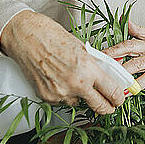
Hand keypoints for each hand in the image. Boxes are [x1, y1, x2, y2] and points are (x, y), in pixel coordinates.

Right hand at [0, 10, 124, 112]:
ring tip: (72, 80)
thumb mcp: (82, 48)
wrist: (26, 36)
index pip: (112, 92)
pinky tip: (58, 79)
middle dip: (106, 107)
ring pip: (79, 104)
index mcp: (88, 69)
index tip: (118, 99)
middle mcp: (76, 84)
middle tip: (108, 104)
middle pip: (100, 107)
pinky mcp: (46, 97)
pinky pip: (62, 101)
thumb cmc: (52, 36)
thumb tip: (106, 76)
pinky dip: (64, 94)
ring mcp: (60, 93)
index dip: (118, 98)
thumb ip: (95, 65)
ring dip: (81, 97)